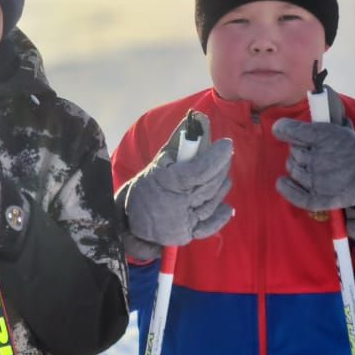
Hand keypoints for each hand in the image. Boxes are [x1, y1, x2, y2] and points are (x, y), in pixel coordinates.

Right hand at [118, 114, 233, 261]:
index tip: (227, 144)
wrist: (127, 221)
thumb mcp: (158, 162)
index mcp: (167, 183)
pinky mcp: (187, 236)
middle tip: (225, 155)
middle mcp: (177, 205)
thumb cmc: (143, 187)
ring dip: (221, 185)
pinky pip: (210, 226)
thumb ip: (178, 142)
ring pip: (212, 202)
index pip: (200, 170)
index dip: (216, 157)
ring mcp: (183, 223)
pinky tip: (226, 206)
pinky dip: (221, 216)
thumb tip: (199, 118)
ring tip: (222, 174)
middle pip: (209, 185)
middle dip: (221, 167)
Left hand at [271, 116, 354, 241]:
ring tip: (310, 166)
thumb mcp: (345, 130)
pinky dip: (285, 187)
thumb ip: (328, 121)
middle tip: (311, 152)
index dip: (284, 129)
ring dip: (296, 167)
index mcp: (325, 137)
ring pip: (292, 169)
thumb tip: (321, 95)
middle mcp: (318, 158)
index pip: (292, 130)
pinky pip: (293, 194)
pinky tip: (283, 182)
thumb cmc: (354, 151)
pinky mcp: (317, 198)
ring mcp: (317, 179)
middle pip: (293, 151)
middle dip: (298, 150)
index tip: (280, 129)